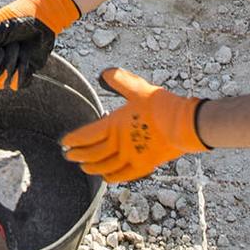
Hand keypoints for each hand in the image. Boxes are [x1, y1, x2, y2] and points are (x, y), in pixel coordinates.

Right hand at [0, 0, 80, 89]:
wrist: (41, 18)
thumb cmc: (13, 19)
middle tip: (1, 49)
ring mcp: (6, 70)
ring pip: (1, 83)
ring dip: (9, 64)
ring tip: (17, 47)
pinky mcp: (22, 74)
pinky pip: (17, 84)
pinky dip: (22, 70)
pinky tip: (25, 57)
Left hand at [60, 67, 207, 182]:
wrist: (184, 123)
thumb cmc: (161, 104)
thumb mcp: (138, 88)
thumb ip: (120, 80)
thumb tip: (105, 73)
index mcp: (115, 124)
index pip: (87, 134)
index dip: (74, 139)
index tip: (64, 143)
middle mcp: (120, 143)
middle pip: (93, 152)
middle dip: (78, 154)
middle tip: (68, 156)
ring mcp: (131, 156)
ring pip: (105, 166)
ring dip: (91, 167)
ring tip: (83, 166)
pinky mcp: (145, 166)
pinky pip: (123, 175)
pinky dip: (111, 176)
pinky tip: (106, 176)